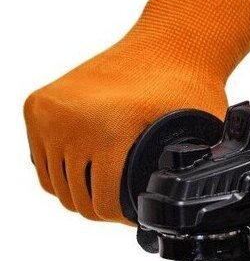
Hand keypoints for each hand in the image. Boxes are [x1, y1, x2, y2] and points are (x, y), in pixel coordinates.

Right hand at [24, 0, 249, 222]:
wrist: (170, 44)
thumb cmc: (187, 87)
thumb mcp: (200, 133)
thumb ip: (196, 170)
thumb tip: (200, 206)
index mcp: (108, 128)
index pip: (103, 203)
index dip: (125, 216)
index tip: (141, 211)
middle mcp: (71, 119)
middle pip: (76, 197)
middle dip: (103, 205)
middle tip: (127, 198)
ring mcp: (49, 111)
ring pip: (54, 182)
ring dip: (81, 189)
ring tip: (111, 183)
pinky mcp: (37, 105)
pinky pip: (43, 159)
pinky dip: (63, 169)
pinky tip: (90, 165)